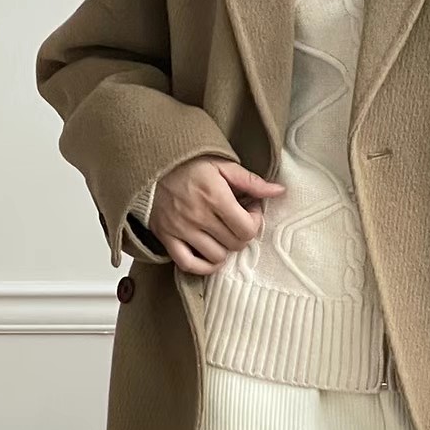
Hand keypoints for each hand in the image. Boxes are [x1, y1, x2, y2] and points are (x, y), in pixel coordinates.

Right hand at [149, 158, 285, 274]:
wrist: (150, 164)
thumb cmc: (188, 164)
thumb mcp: (223, 166)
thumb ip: (252, 181)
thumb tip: (279, 191)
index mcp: (214, 196)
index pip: (247, 229)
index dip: (255, 223)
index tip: (250, 211)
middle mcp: (198, 216)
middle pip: (235, 244)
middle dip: (242, 234)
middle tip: (237, 220)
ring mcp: (181, 229)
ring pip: (216, 257)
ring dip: (225, 248)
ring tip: (222, 233)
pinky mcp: (167, 238)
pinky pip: (189, 265)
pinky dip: (203, 266)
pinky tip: (210, 255)